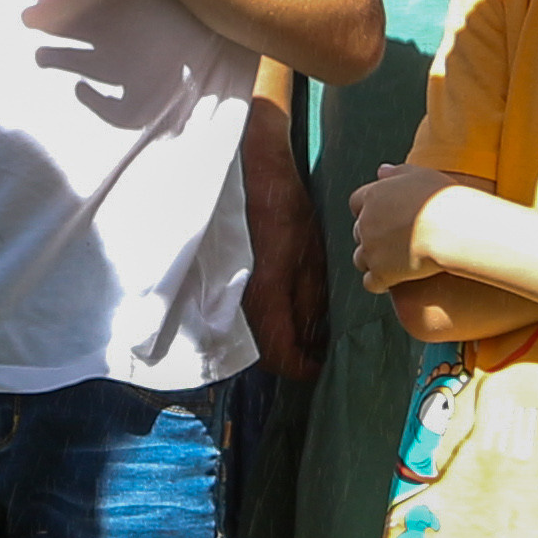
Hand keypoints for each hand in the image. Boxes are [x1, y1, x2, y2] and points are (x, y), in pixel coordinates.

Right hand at [242, 99, 326, 380]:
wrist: (244, 168)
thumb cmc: (281, 204)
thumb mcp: (308, 252)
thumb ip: (310, 298)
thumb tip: (314, 336)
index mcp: (264, 295)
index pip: (279, 355)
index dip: (302, 368)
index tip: (319, 368)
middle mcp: (237, 301)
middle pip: (261, 351)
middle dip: (288, 356)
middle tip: (313, 350)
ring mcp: (222, 291)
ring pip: (249, 334)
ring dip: (274, 339)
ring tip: (302, 330)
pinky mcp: (218, 279)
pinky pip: (240, 314)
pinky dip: (261, 320)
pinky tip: (282, 307)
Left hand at [351, 162, 463, 292]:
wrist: (452, 229)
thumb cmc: (442, 200)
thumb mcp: (422, 175)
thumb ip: (398, 172)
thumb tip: (381, 171)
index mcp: (373, 196)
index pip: (356, 203)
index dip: (368, 211)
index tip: (384, 217)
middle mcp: (366, 222)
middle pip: (359, 232)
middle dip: (372, 237)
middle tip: (395, 241)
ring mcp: (372, 249)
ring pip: (360, 259)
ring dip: (373, 261)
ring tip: (394, 263)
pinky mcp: (381, 273)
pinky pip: (371, 283)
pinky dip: (380, 283)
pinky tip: (394, 280)